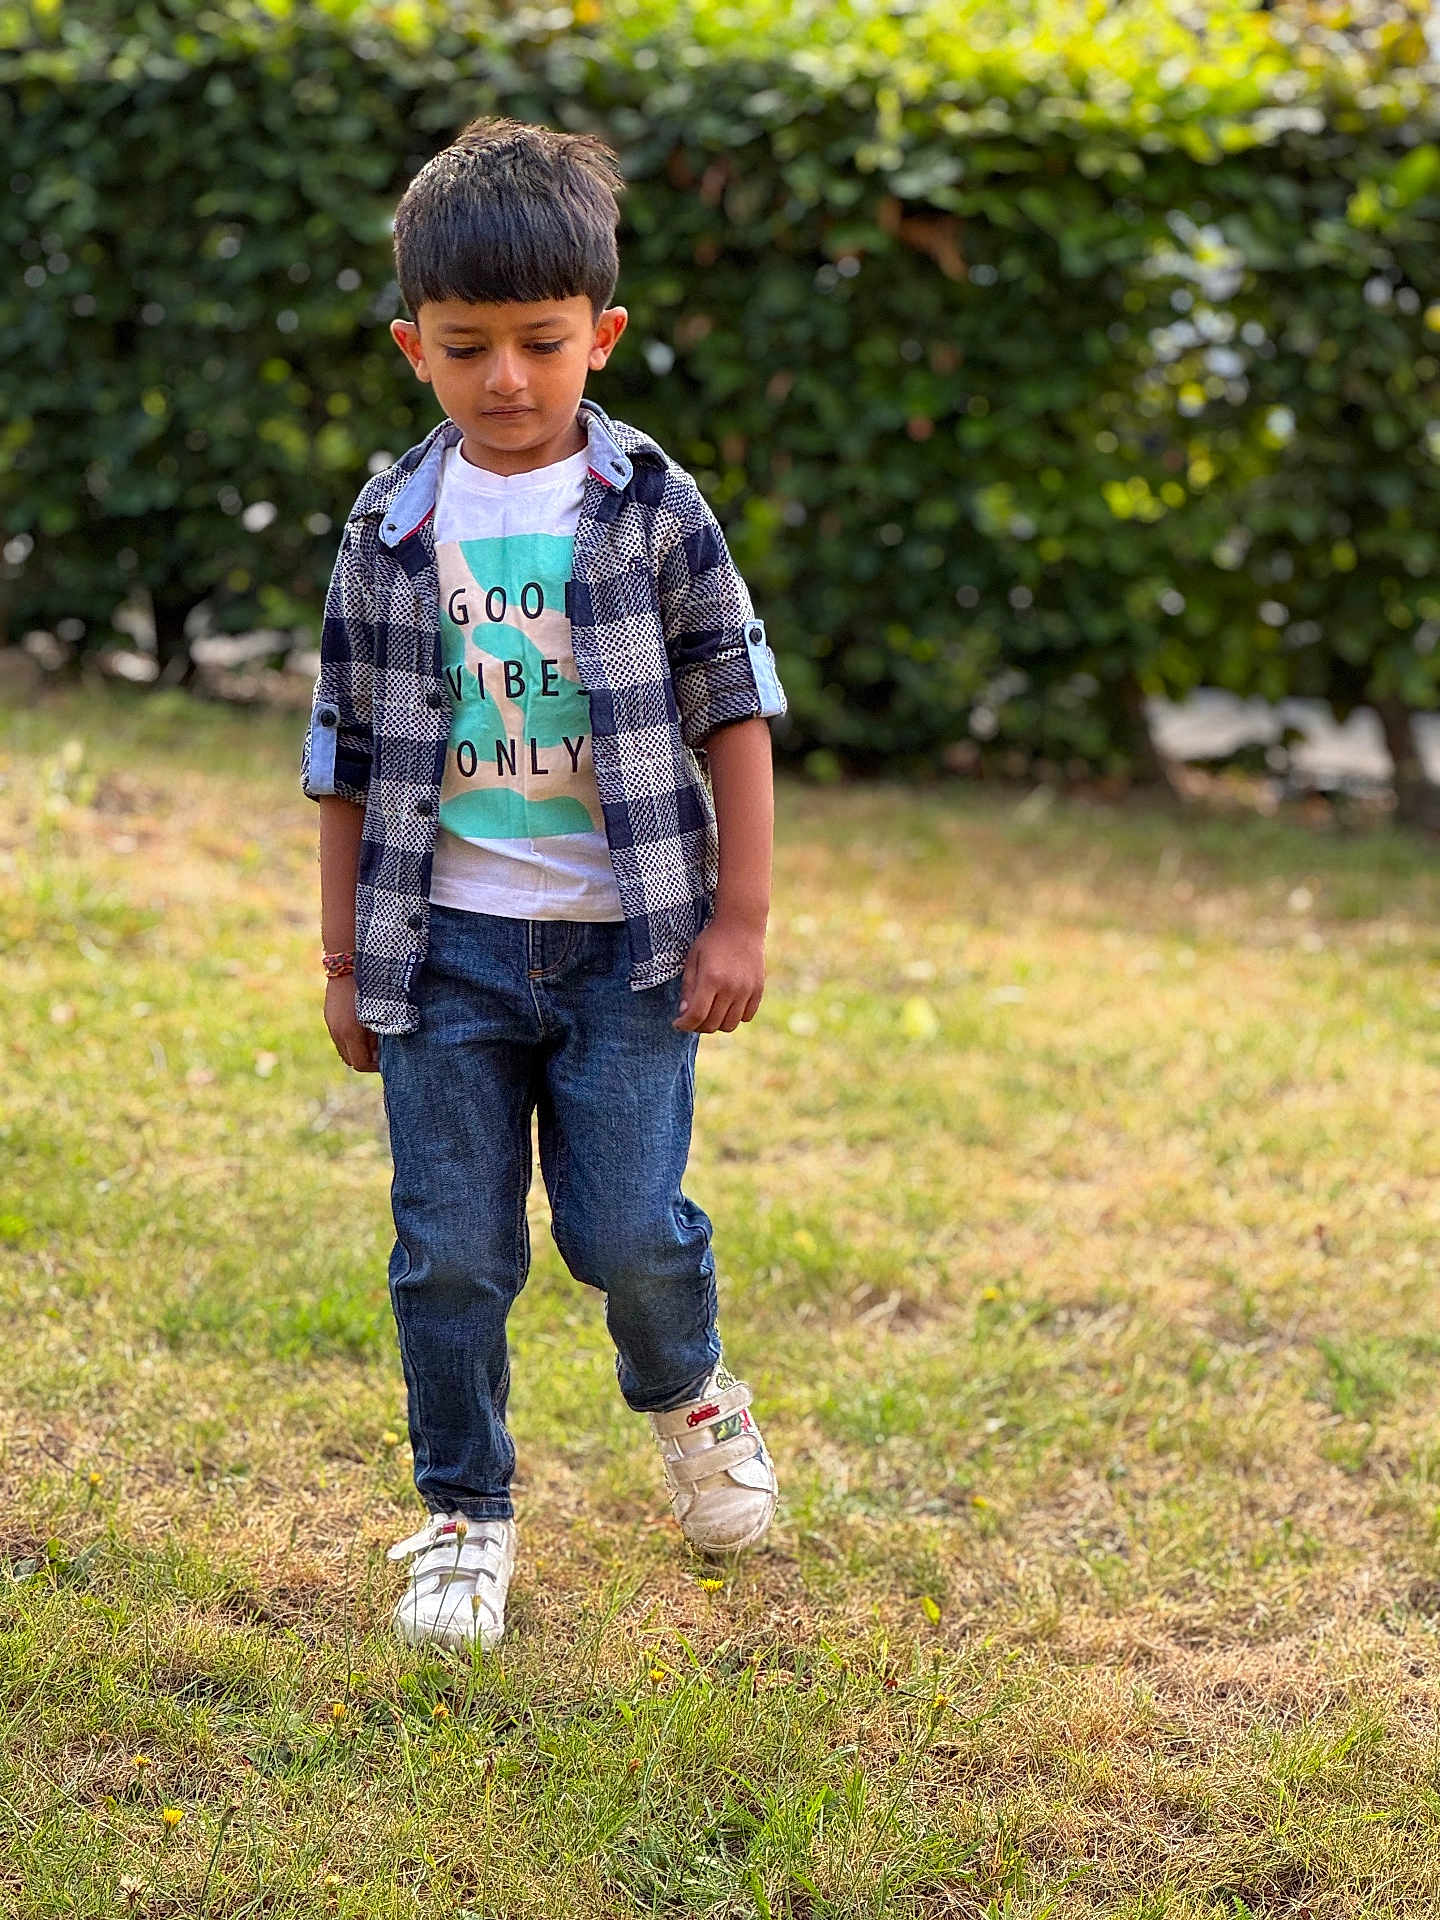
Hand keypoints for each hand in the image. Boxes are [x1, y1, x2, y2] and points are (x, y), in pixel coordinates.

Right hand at [325, 974, 378, 1071]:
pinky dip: (351, 1040)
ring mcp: (331, 1024)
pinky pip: (339, 1038)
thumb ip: (381, 1035)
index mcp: (350, 1032)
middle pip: (351, 1060)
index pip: (361, 1064)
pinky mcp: (329, 1017)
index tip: (387, 1061)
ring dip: (358, 1050)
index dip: (375, 1066)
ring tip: (374, 1041)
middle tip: (382, 1053)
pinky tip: (364, 1029)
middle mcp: (337, 1032)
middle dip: (367, 1060)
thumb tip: (383, 1052)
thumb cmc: (371, 986)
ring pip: (344, 1050)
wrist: (347, 963)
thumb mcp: (381, 1012)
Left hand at [673, 917, 765, 1032]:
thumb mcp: (693, 960)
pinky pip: (746, 1017)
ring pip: (730, 1025)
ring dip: (716, 1024)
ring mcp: (747, 990)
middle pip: (712, 1024)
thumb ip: (688, 987)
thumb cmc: (712, 940)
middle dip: (697, 1026)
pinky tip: (726, 1006)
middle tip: (691, 1018)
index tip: (677, 1023)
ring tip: (709, 1013)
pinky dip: (734, 1017)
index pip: (696, 1015)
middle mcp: (731, 988)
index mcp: (711, 979)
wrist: (742, 925)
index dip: (684, 1024)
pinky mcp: (758, 989)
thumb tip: (684, 1013)